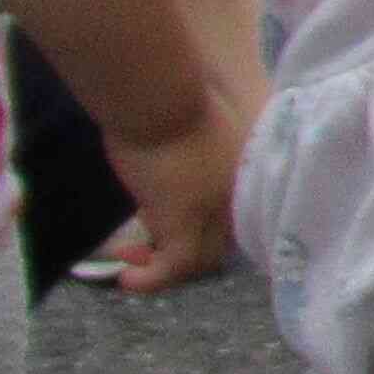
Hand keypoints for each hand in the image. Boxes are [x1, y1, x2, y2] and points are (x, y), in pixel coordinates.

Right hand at [98, 84, 247, 297]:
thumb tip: (170, 165)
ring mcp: (214, 210)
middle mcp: (238, 194)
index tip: (169, 227)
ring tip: (129, 263)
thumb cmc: (169, 95)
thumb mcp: (190, 126)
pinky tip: (127, 281)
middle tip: (142, 251)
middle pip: (221, 239)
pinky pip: (173, 266)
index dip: (207, 226)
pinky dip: (151, 280)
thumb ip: (194, 151)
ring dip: (163, 266)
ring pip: (199, 255)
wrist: (158, 92)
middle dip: (184, 250)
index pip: (234, 213)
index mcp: (246, 168)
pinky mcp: (183, 222)